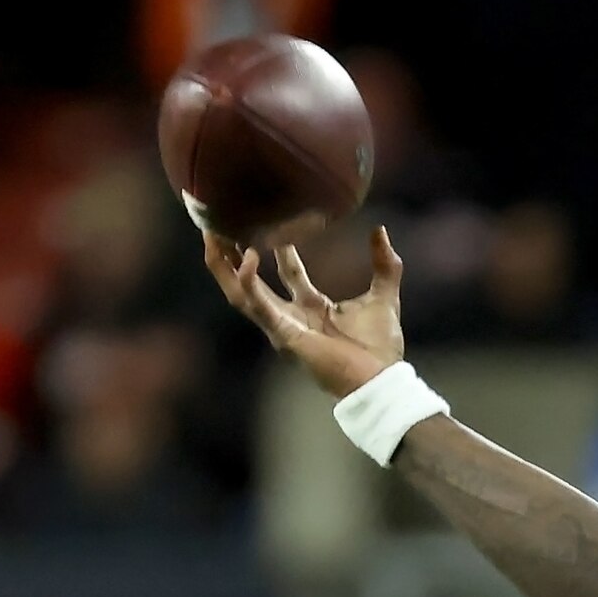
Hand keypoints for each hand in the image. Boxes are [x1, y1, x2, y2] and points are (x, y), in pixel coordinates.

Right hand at [205, 226, 414, 402]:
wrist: (380, 379)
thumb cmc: (380, 348)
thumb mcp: (384, 295)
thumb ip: (385, 265)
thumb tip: (380, 232)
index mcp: (312, 308)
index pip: (288, 271)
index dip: (278, 245)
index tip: (273, 217)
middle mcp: (291, 317)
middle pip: (250, 283)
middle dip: (233, 256)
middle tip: (222, 224)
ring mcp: (282, 327)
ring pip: (240, 294)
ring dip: (223, 266)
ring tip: (212, 235)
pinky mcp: (282, 334)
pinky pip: (257, 306)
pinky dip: (248, 282)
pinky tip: (247, 258)